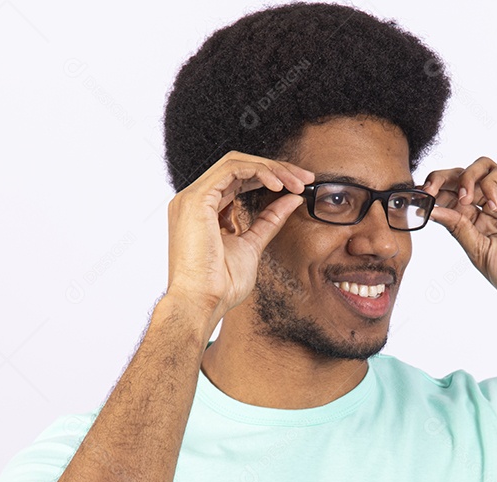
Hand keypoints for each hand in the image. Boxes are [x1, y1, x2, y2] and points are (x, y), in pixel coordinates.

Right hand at [164, 151, 313, 326]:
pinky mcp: (196, 199)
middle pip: (238, 168)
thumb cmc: (221, 285)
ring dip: (271, 168)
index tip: (298, 186)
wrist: (202, 303)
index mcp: (203, 211)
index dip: (269, 178)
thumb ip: (269, 220)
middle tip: (304, 178)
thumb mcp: (252, 245)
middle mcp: (194, 200)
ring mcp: (191, 198)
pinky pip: (232, 170)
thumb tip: (292, 200)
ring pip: (236, 164)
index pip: (237, 180)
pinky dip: (258, 172)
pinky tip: (279, 185)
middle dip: (275, 168)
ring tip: (296, 182)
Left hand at [422, 157, 496, 315]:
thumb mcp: (478, 251)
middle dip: (441, 178)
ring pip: (482, 167)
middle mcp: (491, 208)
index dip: (433, 194)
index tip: (417, 199)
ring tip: (466, 200)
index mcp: (476, 224)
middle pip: (461, 177)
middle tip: (430, 190)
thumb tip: (431, 209)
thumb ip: (458, 227)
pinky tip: (493, 206)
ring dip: (466, 178)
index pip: (450, 197)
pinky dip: (491, 183)